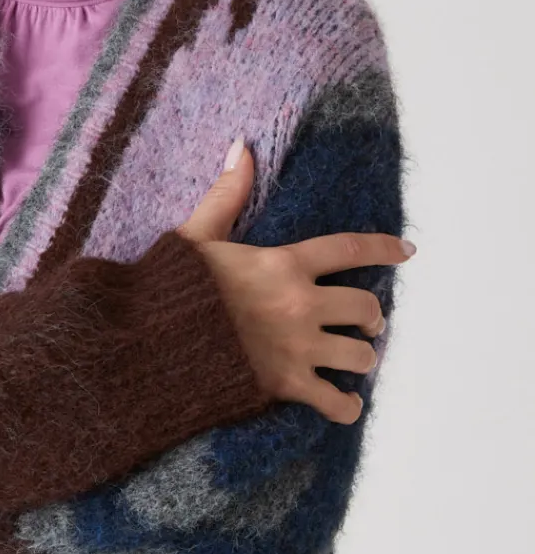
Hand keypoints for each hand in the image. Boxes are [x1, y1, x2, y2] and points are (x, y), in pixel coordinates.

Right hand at [177, 137, 415, 424]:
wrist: (147, 344)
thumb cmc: (169, 290)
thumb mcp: (196, 236)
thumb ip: (227, 194)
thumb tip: (242, 147)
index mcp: (284, 264)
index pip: (350, 249)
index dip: (384, 249)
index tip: (406, 252)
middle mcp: (300, 305)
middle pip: (367, 308)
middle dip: (372, 317)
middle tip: (366, 324)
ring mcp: (296, 348)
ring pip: (361, 356)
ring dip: (362, 359)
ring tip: (353, 360)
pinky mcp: (285, 386)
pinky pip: (335, 402)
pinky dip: (345, 407)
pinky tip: (343, 404)